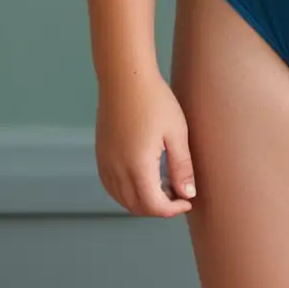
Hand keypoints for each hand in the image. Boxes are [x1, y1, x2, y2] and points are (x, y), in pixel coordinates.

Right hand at [95, 70, 196, 216]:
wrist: (125, 78)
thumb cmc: (155, 100)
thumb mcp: (177, 133)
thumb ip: (182, 167)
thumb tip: (188, 194)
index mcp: (137, 166)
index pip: (154, 206)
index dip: (172, 210)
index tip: (188, 201)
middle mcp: (117, 169)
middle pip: (137, 207)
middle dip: (159, 208)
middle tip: (179, 195)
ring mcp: (105, 162)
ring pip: (122, 199)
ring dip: (143, 201)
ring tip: (164, 186)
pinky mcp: (101, 155)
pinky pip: (111, 186)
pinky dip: (127, 192)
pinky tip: (144, 178)